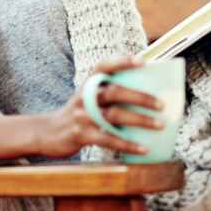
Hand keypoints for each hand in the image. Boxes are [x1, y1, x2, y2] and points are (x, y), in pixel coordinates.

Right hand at [38, 56, 165, 158]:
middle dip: (140, 97)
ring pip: (113, 115)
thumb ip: (109, 93)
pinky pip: (107, 139)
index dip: (122, 61)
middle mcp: (84, 95)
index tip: (143, 62)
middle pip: (114, 92)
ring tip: (159, 125)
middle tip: (161, 104)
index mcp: (89, 83)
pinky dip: (127, 144)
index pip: (104, 65)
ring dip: (139, 120)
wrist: (48, 133)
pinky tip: (143, 149)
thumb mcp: (89, 97)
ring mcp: (81, 115)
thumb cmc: (80, 114)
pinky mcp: (80, 134)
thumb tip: (148, 96)